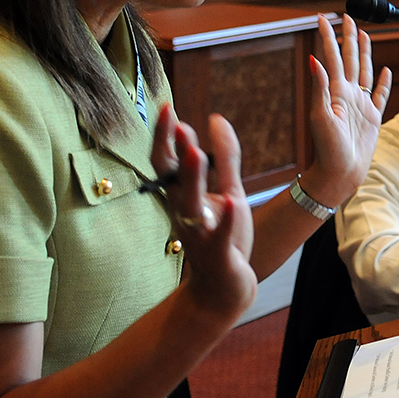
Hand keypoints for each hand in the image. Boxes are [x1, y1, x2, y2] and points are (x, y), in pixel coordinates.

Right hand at [152, 105, 255, 319]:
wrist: (223, 290)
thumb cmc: (223, 238)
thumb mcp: (229, 192)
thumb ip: (224, 158)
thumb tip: (216, 118)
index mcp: (185, 196)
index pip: (167, 162)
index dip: (164, 136)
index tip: (167, 107)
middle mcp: (186, 213)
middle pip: (173, 178)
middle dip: (173, 150)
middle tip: (175, 121)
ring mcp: (200, 234)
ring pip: (191, 205)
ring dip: (192, 179)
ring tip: (194, 152)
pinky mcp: (219, 253)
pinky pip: (219, 237)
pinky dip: (225, 221)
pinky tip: (233, 204)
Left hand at [300, 14, 392, 207]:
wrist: (339, 174)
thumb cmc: (328, 150)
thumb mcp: (321, 117)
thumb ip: (319, 87)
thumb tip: (314, 58)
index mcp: (335, 91)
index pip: (332, 57)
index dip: (328, 37)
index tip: (323, 17)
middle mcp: (347, 94)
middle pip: (350, 58)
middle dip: (348, 37)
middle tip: (348, 16)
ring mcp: (360, 105)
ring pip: (365, 71)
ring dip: (365, 53)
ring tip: (364, 35)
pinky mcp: (372, 118)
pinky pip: (380, 95)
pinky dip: (384, 82)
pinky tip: (386, 71)